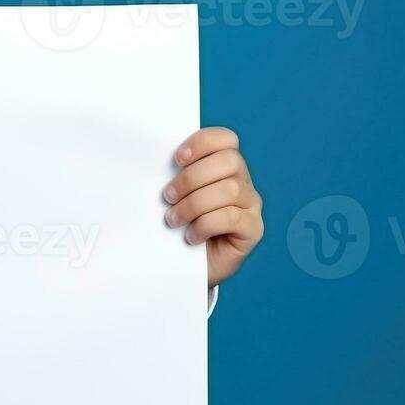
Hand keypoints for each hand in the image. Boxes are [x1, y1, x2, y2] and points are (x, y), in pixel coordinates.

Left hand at [162, 127, 263, 287]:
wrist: (185, 265)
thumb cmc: (177, 223)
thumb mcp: (174, 195)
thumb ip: (173, 175)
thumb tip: (151, 159)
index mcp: (224, 164)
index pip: (226, 139)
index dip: (202, 142)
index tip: (177, 159)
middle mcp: (243, 181)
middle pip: (229, 161)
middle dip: (191, 178)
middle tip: (167, 196)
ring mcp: (251, 205)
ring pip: (229, 190)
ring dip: (193, 204)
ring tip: (172, 220)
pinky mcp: (253, 229)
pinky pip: (231, 218)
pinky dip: (205, 225)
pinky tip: (190, 236)